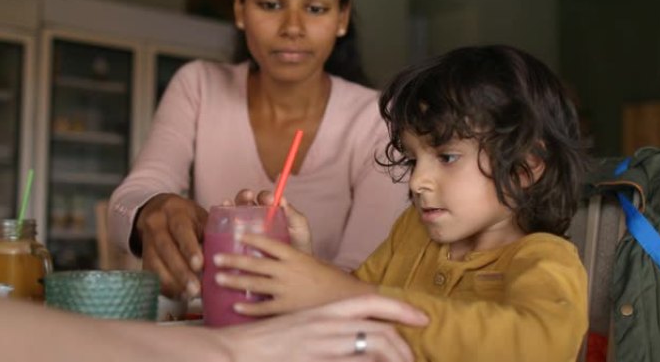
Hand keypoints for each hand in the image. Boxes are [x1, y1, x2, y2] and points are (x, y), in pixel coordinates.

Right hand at [135, 193, 206, 297]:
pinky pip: (151, 274)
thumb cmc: (189, 218)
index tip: (199, 265)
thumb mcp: (201, 217)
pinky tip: (180, 295)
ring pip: (155, 264)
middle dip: (181, 271)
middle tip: (196, 289)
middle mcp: (157, 224)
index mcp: (175, 212)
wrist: (160, 212)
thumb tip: (232, 242)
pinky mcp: (143, 256)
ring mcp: (147, 241)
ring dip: (173, 283)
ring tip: (190, 295)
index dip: (189, 248)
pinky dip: (166, 286)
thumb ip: (212, 229)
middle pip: (166, 249)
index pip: (181, 229)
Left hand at [214, 233, 375, 315]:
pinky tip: (235, 305)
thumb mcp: (311, 258)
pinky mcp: (287, 308)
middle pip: (256, 264)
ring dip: (235, 281)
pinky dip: (248, 307)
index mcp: (295, 256)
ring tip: (218, 278)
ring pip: (255, 284)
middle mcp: (288, 271)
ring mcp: (286, 290)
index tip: (237, 235)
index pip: (269, 244)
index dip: (251, 239)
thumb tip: (273, 246)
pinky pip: (263, 308)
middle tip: (216, 258)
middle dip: (233, 260)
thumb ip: (292, 252)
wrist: (345, 298)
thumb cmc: (328, 278)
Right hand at [216, 294, 428, 361]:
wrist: (237, 351)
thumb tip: (356, 336)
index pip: (372, 303)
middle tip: (413, 360)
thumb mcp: (304, 325)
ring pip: (374, 352)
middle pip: (381, 333)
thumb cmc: (269, 340)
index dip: (402, 309)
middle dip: (404, 349)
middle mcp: (328, 326)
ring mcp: (324, 348)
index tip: (423, 318)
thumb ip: (331, 327)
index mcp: (326, 311)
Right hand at [223, 189, 312, 253]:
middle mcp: (254, 219)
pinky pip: (224, 231)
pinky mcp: (234, 243)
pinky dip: (218, 223)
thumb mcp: (299, 230)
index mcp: (269, 213)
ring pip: (233, 214)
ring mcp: (243, 231)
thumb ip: (293, 215)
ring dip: (230, 206)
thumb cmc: (298, 248)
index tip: (270, 199)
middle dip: (244, 197)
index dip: (264, 197)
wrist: (294, 274)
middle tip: (248, 197)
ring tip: (229, 204)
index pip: (263, 200)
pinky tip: (219, 221)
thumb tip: (283, 200)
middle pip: (245, 203)